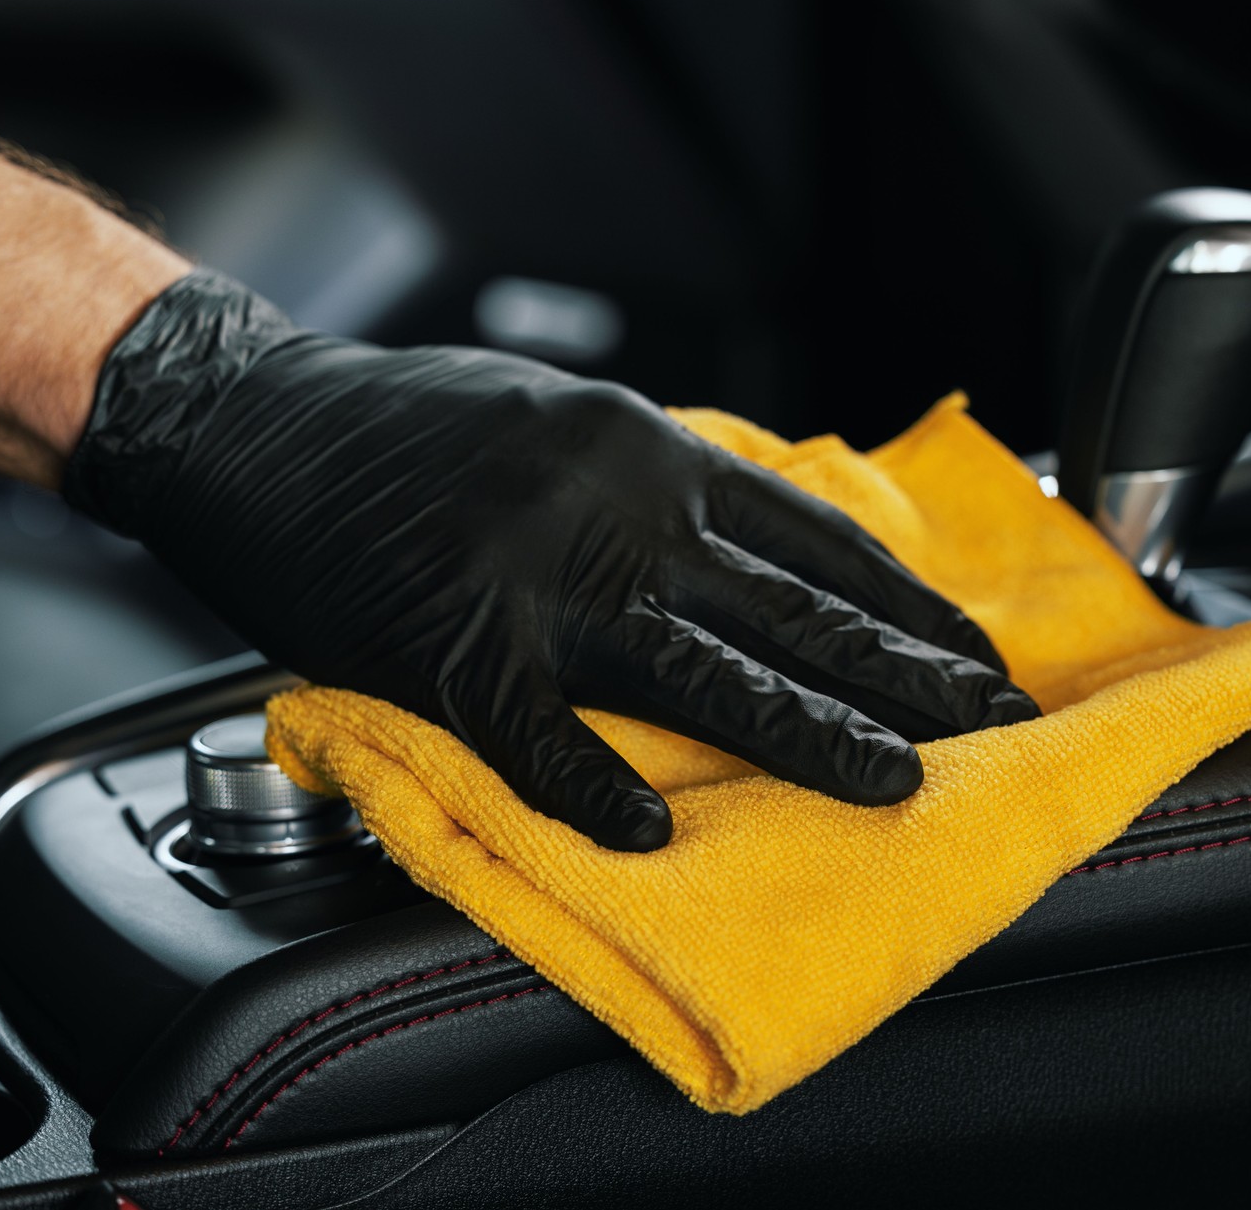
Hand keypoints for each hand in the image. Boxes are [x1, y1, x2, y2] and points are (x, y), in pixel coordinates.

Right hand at [66, 271, 1037, 849]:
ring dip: (809, 731)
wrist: (257, 420)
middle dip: (902, 673)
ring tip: (894, 780)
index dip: (905, 602)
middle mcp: (616, 507)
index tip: (973, 651)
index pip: (814, 538)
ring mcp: (536, 577)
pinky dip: (597, 785)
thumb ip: (665, 483)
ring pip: (703, 668)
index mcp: (649, 451)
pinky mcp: (450, 644)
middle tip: (992, 724)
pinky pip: (538, 733)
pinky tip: (656, 832)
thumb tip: (765, 550)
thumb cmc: (416, 427)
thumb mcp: (568, 418)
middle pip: (790, 605)